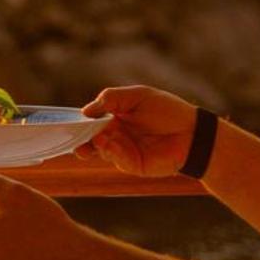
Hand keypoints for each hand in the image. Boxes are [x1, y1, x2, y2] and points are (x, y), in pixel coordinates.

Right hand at [77, 84, 198, 177]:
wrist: (192, 133)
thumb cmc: (166, 109)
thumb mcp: (137, 95)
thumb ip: (110, 99)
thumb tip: (85, 111)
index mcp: (115, 116)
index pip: (90, 120)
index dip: (78, 121)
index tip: (67, 123)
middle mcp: (116, 134)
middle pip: (90, 137)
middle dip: (80, 137)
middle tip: (74, 136)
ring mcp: (123, 150)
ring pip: (100, 149)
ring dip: (95, 143)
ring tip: (97, 137)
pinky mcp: (132, 164)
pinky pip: (116, 158)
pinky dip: (111, 151)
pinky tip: (110, 144)